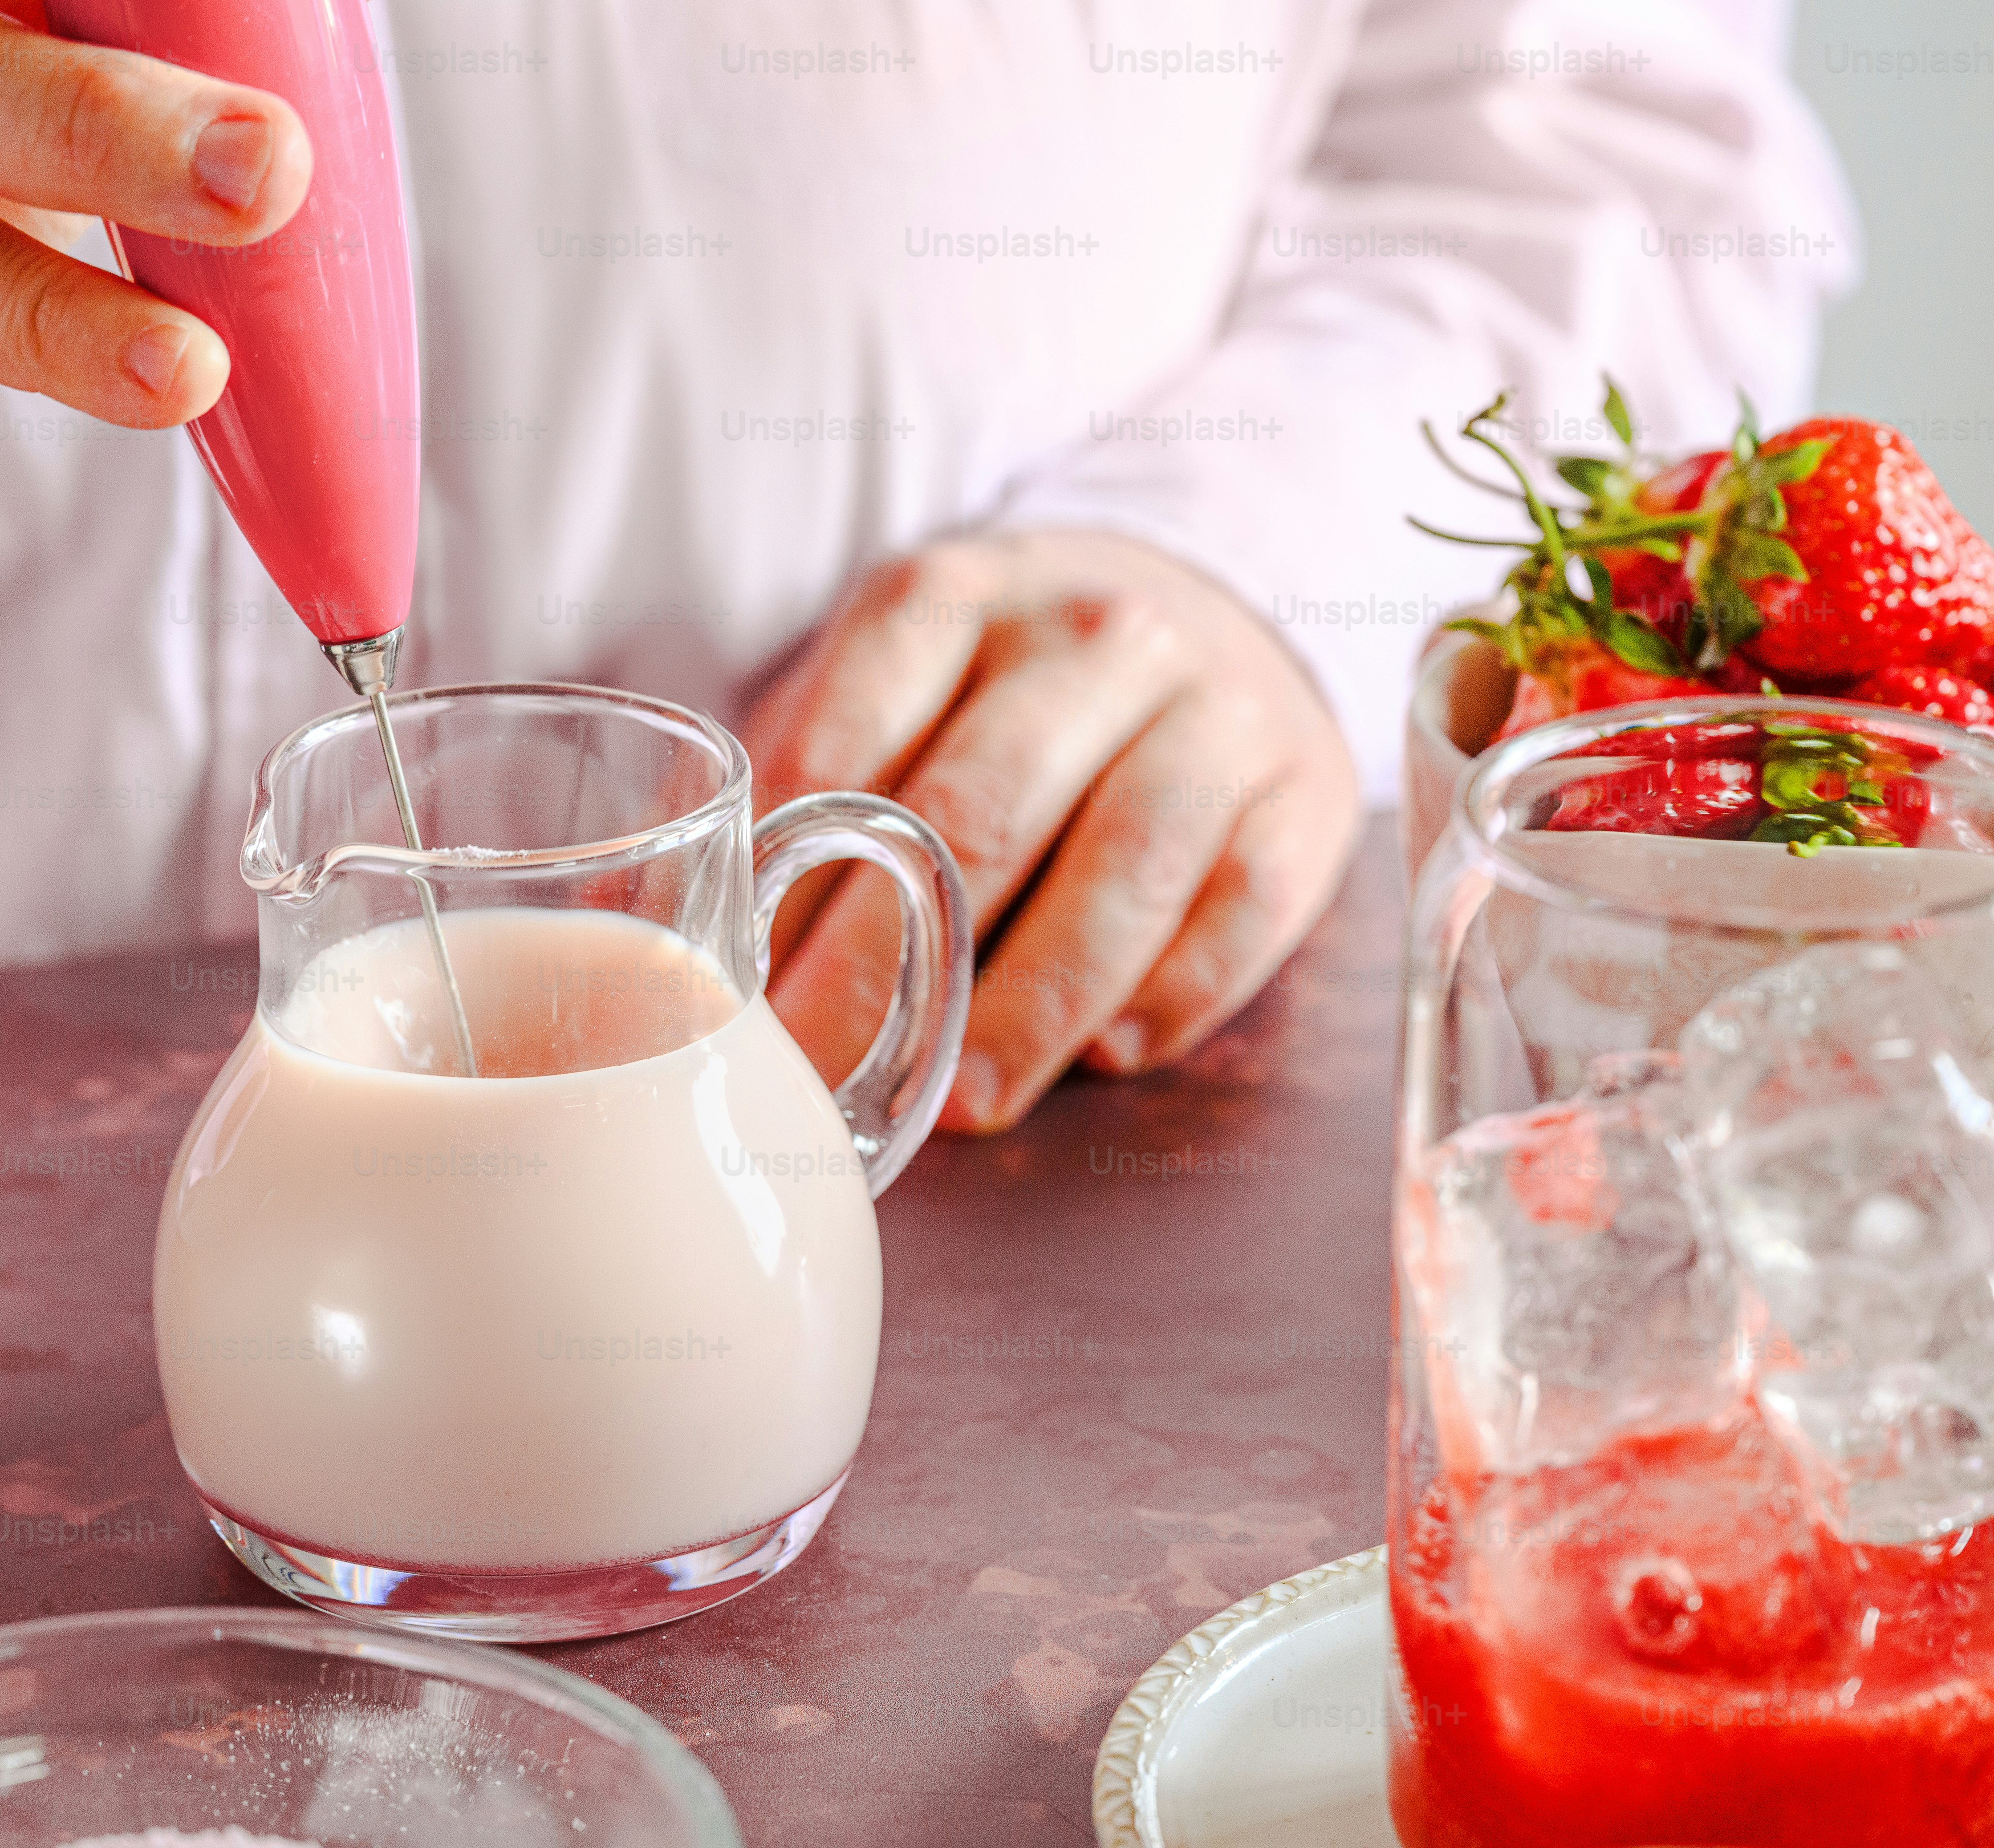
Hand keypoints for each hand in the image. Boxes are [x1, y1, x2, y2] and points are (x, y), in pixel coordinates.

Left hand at [746, 530, 1362, 1133]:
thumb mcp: (900, 681)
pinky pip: (1238, 909)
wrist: (1212, 609)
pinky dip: (1172, 994)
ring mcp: (1212, 709)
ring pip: (1120, 871)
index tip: (745, 988)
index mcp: (957, 597)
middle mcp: (1093, 636)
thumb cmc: (1013, 685)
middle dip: (885, 968)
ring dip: (1033, 1008)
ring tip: (964, 1104)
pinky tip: (1110, 1054)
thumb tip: (691, 936)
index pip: (852, 738)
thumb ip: (809, 782)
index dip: (786, 880)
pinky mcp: (1302, 791)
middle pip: (976, 818)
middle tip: (825, 1074)